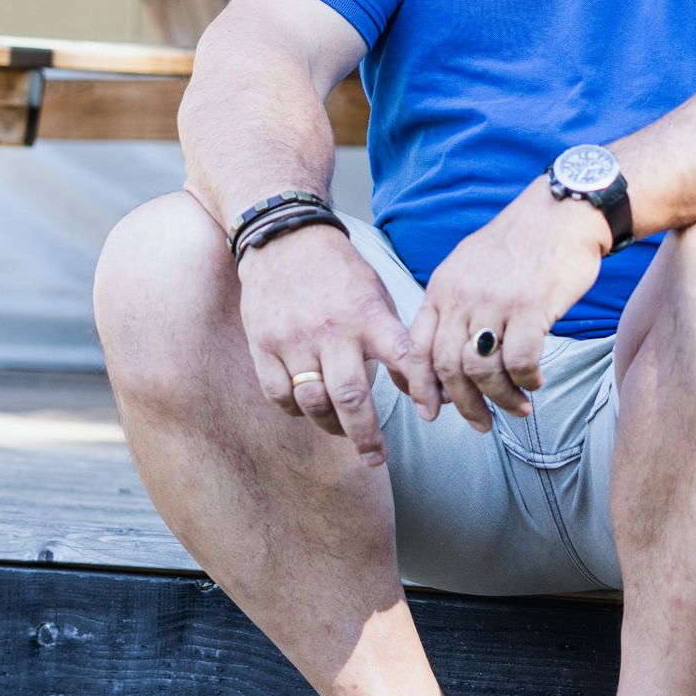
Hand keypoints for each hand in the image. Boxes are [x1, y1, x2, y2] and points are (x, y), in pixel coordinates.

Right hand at [236, 224, 411, 463]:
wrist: (283, 239)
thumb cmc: (338, 271)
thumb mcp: (376, 294)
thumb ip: (393, 337)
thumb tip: (414, 386)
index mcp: (367, 313)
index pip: (402, 355)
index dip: (420, 388)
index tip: (430, 413)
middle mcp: (331, 329)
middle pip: (350, 397)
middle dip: (366, 435)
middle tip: (375, 456)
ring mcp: (294, 339)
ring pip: (313, 402)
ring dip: (331, 426)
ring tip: (343, 430)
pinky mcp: (264, 345)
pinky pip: (279, 395)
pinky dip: (296, 410)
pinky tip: (308, 408)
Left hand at [415, 183, 616, 430]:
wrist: (564, 210)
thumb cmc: (522, 241)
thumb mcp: (470, 264)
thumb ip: (456, 303)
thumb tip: (451, 352)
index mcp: (442, 287)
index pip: (416, 347)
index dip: (421, 386)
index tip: (431, 411)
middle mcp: (462, 295)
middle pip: (446, 366)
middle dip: (463, 404)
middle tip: (480, 423)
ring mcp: (495, 301)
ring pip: (481, 369)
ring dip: (500, 398)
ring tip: (518, 407)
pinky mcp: (531, 306)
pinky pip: (520, 360)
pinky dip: (526, 380)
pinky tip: (536, 382)